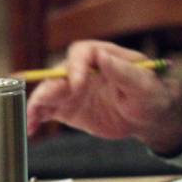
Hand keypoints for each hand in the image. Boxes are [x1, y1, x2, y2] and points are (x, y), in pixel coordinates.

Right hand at [26, 40, 181, 153]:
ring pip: (49, 91)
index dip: (76, 67)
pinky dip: (36, 117)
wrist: (149, 116)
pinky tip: (30, 128)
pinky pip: (48, 110)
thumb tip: (103, 56)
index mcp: (103, 56)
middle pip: (59, 71)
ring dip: (37, 102)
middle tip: (44, 102)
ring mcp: (74, 89)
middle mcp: (84, 70)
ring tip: (31, 118)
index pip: (82, 53)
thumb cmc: (151, 94)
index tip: (78, 84)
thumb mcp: (143, 84)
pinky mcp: (68, 108)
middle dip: (50, 86)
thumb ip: (123, 71)